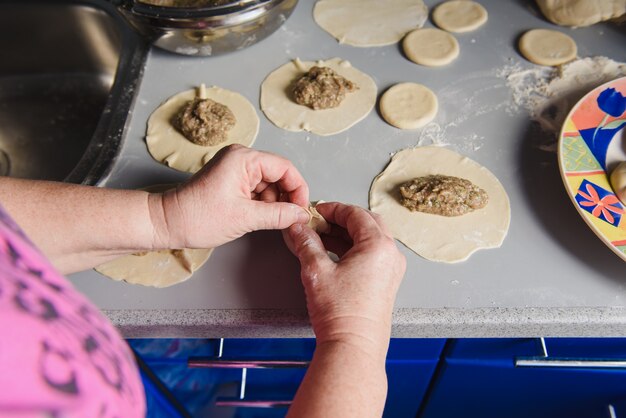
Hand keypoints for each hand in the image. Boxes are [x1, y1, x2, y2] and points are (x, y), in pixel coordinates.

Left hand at [149, 145, 310, 248]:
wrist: (166, 223)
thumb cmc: (197, 217)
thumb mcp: (245, 218)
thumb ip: (278, 215)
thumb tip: (301, 215)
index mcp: (244, 159)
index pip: (285, 168)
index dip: (298, 189)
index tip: (301, 210)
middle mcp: (240, 158)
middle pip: (278, 174)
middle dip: (285, 197)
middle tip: (290, 219)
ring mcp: (234, 168)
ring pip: (268, 184)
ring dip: (273, 203)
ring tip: (271, 222)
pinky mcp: (230, 180)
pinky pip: (256, 189)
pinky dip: (262, 204)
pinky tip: (261, 218)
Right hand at [283, 202, 405, 354]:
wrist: (354, 347)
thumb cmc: (342, 314)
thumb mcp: (316, 271)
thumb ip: (306, 244)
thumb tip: (299, 229)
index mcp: (378, 246)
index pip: (356, 214)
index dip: (333, 209)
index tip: (317, 210)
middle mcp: (390, 255)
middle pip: (367, 223)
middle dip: (342, 219)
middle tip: (320, 221)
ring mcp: (391, 270)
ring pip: (370, 239)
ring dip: (346, 234)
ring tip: (321, 237)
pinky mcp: (386, 282)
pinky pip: (371, 255)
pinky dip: (353, 249)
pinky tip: (333, 253)